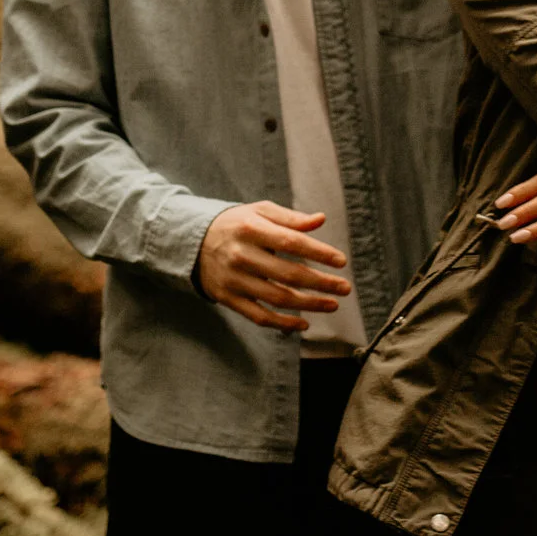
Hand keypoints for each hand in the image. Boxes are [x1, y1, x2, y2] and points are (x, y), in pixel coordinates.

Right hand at [196, 202, 351, 332]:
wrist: (191, 242)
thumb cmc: (236, 224)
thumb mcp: (259, 211)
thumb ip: (290, 218)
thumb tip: (320, 220)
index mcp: (251, 228)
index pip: (291, 242)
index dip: (319, 253)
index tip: (341, 261)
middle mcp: (241, 255)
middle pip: (288, 274)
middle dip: (321, 283)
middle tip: (345, 288)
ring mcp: (234, 280)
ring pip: (277, 298)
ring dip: (309, 305)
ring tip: (332, 304)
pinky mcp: (228, 299)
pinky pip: (259, 316)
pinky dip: (283, 323)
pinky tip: (304, 323)